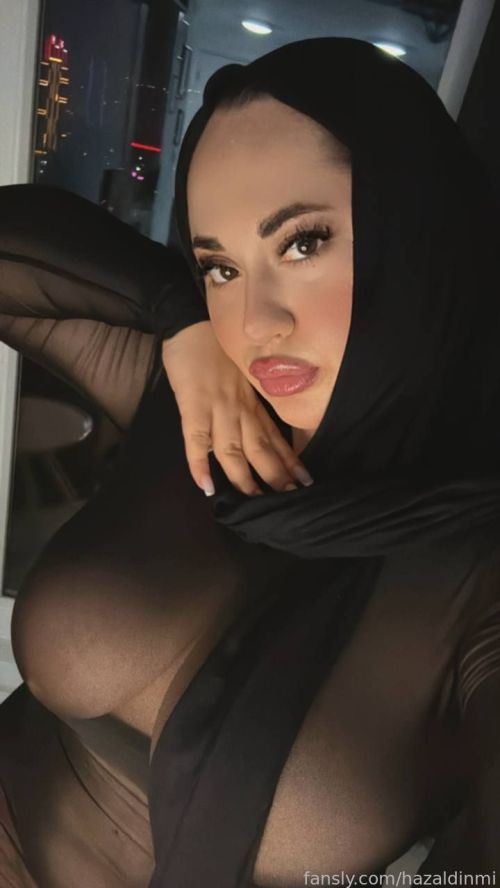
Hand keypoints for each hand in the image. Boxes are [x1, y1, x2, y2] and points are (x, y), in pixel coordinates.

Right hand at [161, 321, 313, 496]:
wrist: (190, 319)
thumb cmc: (216, 345)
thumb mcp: (244, 372)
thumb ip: (251, 399)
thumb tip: (258, 425)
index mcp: (252, 400)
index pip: (275, 436)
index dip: (290, 460)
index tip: (306, 481)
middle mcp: (239, 408)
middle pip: (260, 448)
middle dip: (274, 476)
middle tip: (288, 500)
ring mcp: (216, 408)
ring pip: (233, 450)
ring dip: (243, 478)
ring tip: (253, 501)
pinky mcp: (192, 406)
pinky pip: (196, 440)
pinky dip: (199, 464)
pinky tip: (205, 486)